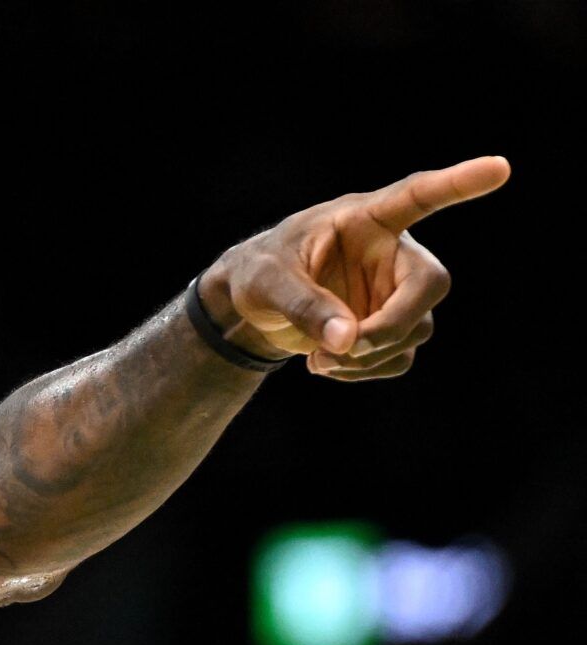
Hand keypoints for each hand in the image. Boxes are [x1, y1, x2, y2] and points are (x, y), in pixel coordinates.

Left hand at [198, 155, 508, 380]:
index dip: (458, 183)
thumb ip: (304, 305)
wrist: (252, 306)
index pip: (418, 196)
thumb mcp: (267, 283)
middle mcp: (391, 253)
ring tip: (319, 360)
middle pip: (430, 285)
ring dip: (371, 356)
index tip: (499, 167)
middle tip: (346, 347)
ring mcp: (394, 292)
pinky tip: (329, 365)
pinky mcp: (389, 326)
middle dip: (392, 325)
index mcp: (365, 219)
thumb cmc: (259, 274)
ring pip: (417, 330)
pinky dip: (368, 370)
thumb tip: (349, 341)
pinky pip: (400, 357)